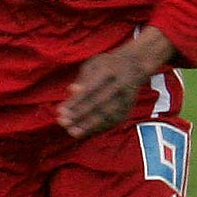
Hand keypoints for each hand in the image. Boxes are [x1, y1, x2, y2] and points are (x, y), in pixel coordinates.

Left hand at [58, 31, 172, 137]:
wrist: (136, 65)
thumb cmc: (106, 65)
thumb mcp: (93, 65)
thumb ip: (82, 78)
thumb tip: (71, 90)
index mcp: (109, 71)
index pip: (90, 90)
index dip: (76, 102)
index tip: (60, 111)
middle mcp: (120, 85)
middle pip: (99, 103)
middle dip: (80, 115)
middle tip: (64, 123)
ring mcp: (127, 98)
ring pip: (108, 114)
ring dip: (89, 125)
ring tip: (72, 132)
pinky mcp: (129, 108)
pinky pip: (114, 121)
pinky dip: (100, 128)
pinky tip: (85, 131)